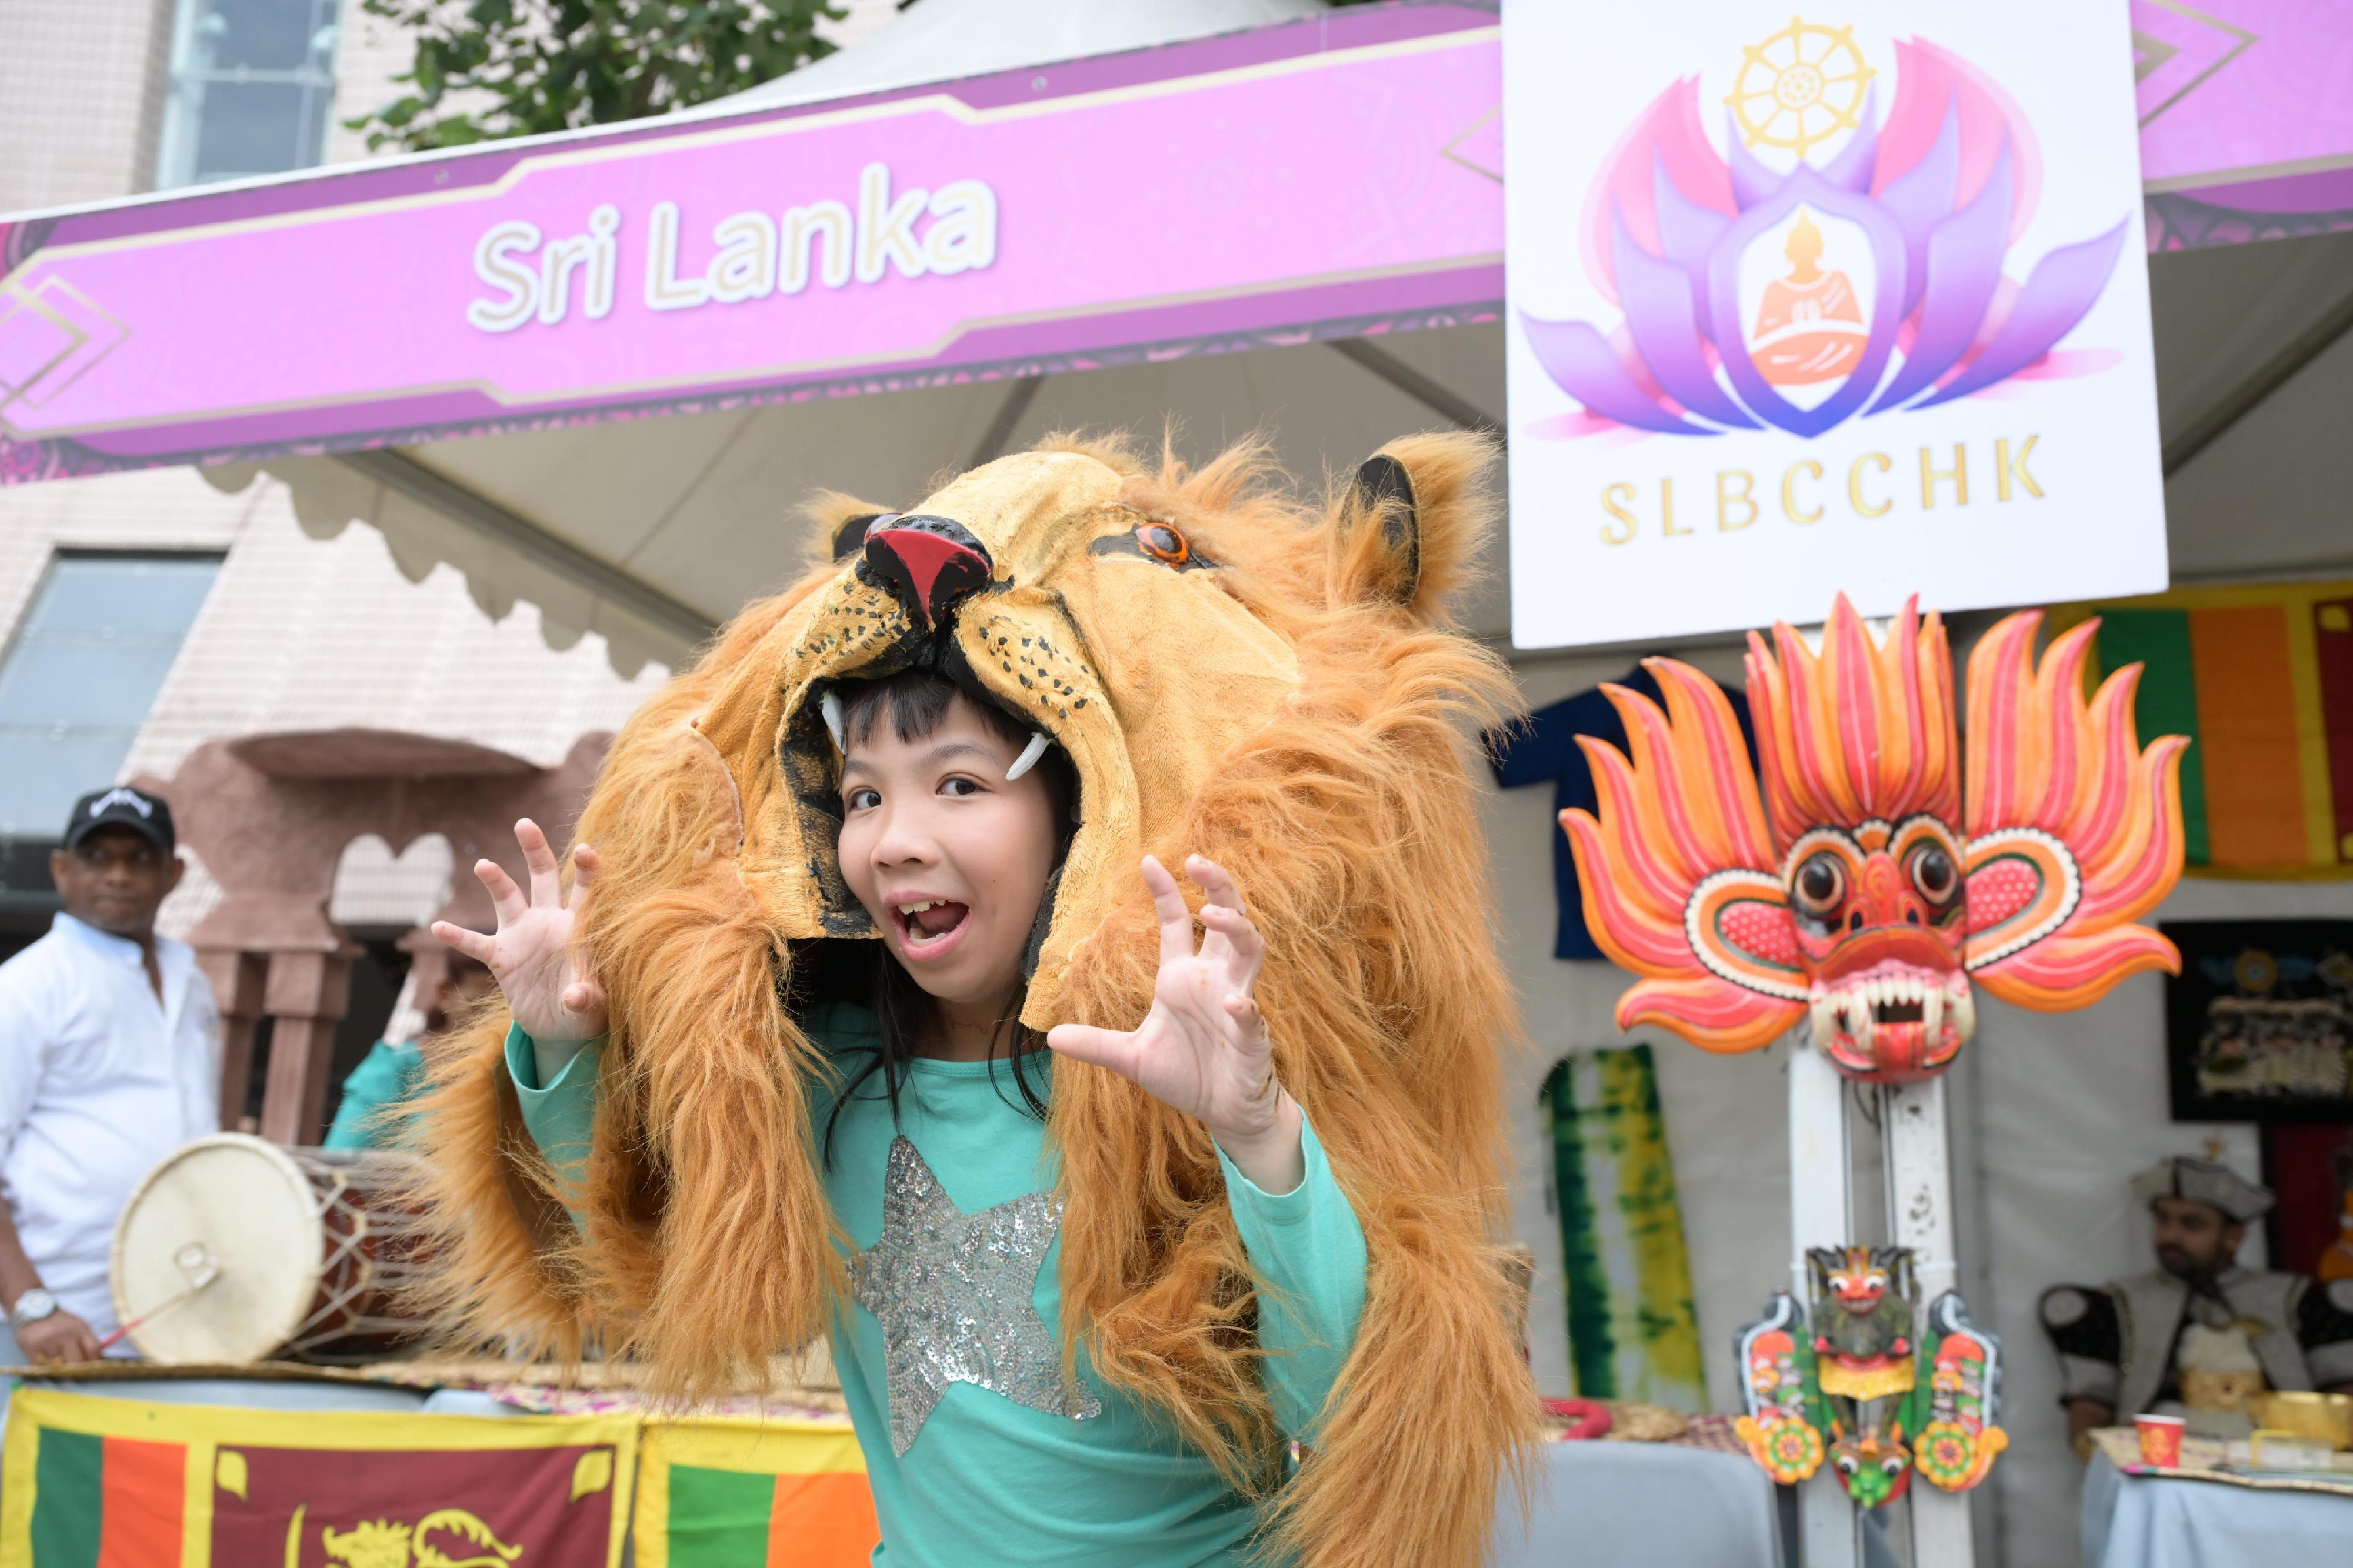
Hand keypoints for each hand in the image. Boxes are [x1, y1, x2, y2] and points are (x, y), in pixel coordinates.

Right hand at [17, 1309, 100, 1365]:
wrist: (36, 1312)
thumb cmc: (61, 1323)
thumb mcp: (78, 1326)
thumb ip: (87, 1342)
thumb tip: (96, 1363)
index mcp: (81, 1328)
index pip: (93, 1348)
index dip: (94, 1361)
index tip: (92, 1370)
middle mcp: (66, 1334)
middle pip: (76, 1362)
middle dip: (76, 1371)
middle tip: (73, 1374)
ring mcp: (49, 1340)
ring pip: (58, 1366)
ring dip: (58, 1368)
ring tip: (56, 1362)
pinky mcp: (32, 1346)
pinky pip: (41, 1366)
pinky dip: (44, 1367)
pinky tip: (44, 1360)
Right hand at [432, 819, 607, 1041]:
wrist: (561, 1027)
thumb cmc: (587, 1009)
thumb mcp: (593, 1008)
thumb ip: (586, 997)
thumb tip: (574, 996)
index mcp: (580, 927)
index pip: (587, 891)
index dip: (588, 869)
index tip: (585, 848)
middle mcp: (550, 922)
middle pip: (544, 877)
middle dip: (535, 850)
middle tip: (524, 824)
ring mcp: (523, 936)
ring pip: (508, 899)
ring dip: (496, 881)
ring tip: (483, 864)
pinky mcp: (502, 958)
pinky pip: (476, 943)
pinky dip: (458, 936)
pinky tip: (437, 926)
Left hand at [1048, 855, 1303, 1192]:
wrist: (1226, 1112)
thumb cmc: (1186, 1075)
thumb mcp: (1132, 1057)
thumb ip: (1097, 1044)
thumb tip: (1050, 1036)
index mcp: (1183, 977)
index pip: (1176, 923)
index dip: (1165, 891)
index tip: (1148, 860)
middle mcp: (1214, 980)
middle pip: (1227, 919)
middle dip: (1218, 887)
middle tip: (1197, 862)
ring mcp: (1237, 1002)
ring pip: (1249, 950)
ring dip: (1236, 928)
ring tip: (1212, 914)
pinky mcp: (1252, 1035)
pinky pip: (1253, 1012)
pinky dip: (1245, 1007)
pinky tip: (1233, 1004)